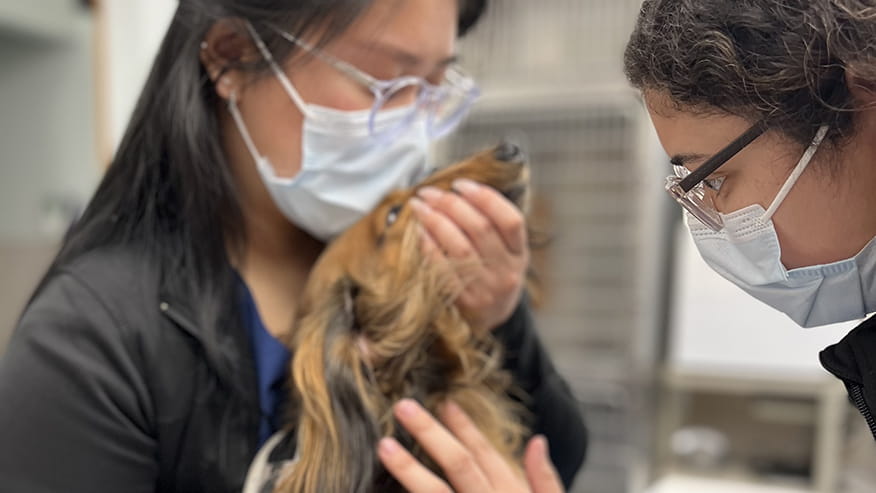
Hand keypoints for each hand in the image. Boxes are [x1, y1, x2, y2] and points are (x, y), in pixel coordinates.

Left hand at [378, 399, 563, 492]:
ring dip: (410, 469)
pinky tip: (384, 490)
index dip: (463, 427)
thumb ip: (546, 480)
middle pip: (460, 464)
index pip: (484, 454)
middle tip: (403, 406)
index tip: (443, 403)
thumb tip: (537, 440)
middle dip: (431, 433)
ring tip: (385, 447)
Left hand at [410, 179, 528, 329]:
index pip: (511, 220)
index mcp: (520, 254)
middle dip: (451, 204)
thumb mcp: (506, 253)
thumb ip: (491, 225)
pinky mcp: (464, 301)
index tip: (460, 184)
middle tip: (429, 192)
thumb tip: (456, 190)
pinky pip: (443, 268)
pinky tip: (418, 231)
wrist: (490, 320)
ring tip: (419, 206)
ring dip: (436, 221)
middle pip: (481, 229)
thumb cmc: (492, 275)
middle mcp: (507, 271)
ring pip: (460, 247)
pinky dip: (429, 246)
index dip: (485, 197)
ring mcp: (486, 288)